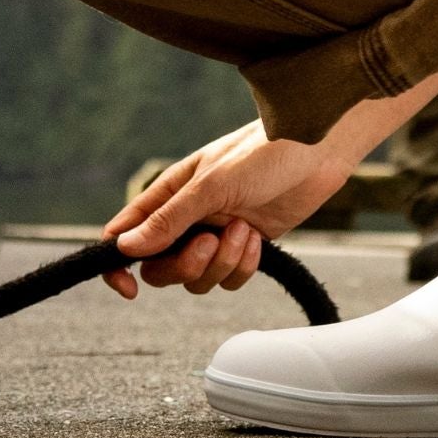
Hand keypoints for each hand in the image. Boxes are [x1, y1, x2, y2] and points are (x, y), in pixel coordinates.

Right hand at [100, 118, 357, 297]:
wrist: (318, 148)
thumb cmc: (262, 152)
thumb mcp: (212, 186)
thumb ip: (169, 220)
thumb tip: (125, 248)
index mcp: (169, 195)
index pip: (126, 236)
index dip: (119, 266)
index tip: (129, 289)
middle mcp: (188, 218)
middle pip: (162, 269)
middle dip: (185, 266)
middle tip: (210, 243)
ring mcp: (216, 233)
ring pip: (199, 278)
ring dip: (222, 263)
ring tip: (245, 229)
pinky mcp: (246, 245)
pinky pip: (231, 278)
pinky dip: (243, 266)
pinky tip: (258, 238)